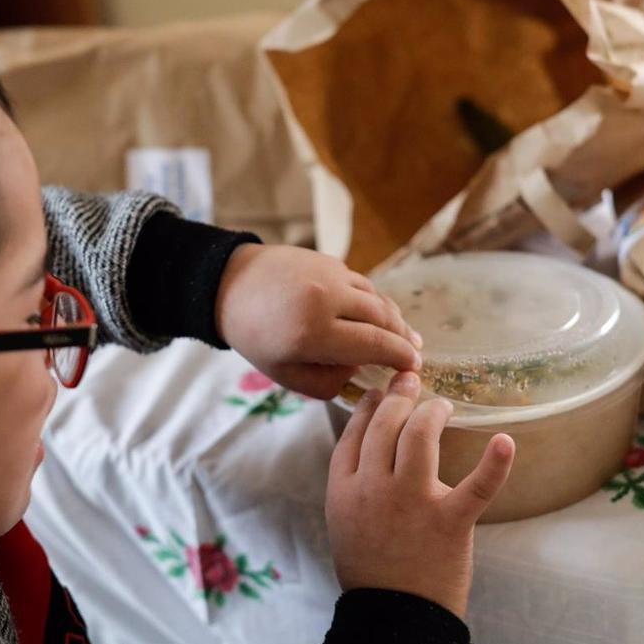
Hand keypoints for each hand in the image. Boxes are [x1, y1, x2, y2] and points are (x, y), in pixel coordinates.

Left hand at [216, 244, 421, 398]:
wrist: (230, 285)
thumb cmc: (257, 337)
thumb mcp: (286, 374)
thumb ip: (327, 382)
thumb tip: (361, 373)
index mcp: (313, 332)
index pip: (373, 345)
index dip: (400, 357)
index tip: (414, 368)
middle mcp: (326, 298)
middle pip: (383, 319)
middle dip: (403, 338)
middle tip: (414, 355)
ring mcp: (330, 274)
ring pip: (376, 298)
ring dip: (394, 319)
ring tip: (404, 336)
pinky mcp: (330, 261)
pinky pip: (362, 285)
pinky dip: (375, 302)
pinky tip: (378, 316)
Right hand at [325, 371, 514, 617]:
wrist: (393, 621)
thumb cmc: (372, 572)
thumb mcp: (344, 523)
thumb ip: (354, 485)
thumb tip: (370, 447)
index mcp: (344, 491)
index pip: (356, 432)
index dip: (371, 405)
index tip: (382, 390)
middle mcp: (373, 489)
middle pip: (386, 424)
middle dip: (401, 396)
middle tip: (413, 382)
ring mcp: (411, 503)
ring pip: (419, 436)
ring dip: (432, 412)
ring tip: (442, 407)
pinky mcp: (449, 522)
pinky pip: (477, 486)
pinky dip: (496, 463)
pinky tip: (505, 441)